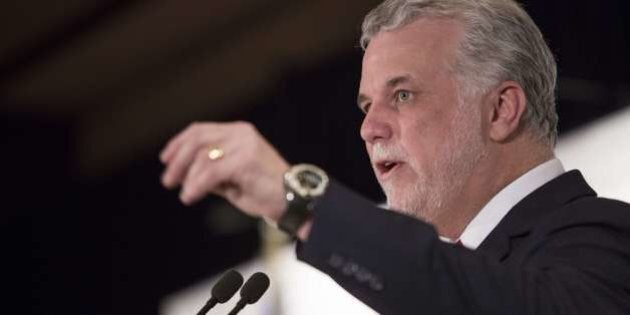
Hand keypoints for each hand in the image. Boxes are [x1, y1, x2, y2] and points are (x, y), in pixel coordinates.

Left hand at [159, 121, 289, 220]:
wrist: (293, 201)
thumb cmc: (263, 191)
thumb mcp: (232, 176)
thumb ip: (211, 168)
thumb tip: (182, 171)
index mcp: (239, 132)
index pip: (200, 129)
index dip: (178, 143)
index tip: (164, 159)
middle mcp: (241, 134)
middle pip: (197, 140)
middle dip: (178, 161)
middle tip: (167, 181)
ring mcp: (244, 145)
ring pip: (202, 158)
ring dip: (187, 178)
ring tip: (184, 194)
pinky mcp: (245, 161)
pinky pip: (210, 173)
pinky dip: (196, 185)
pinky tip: (190, 196)